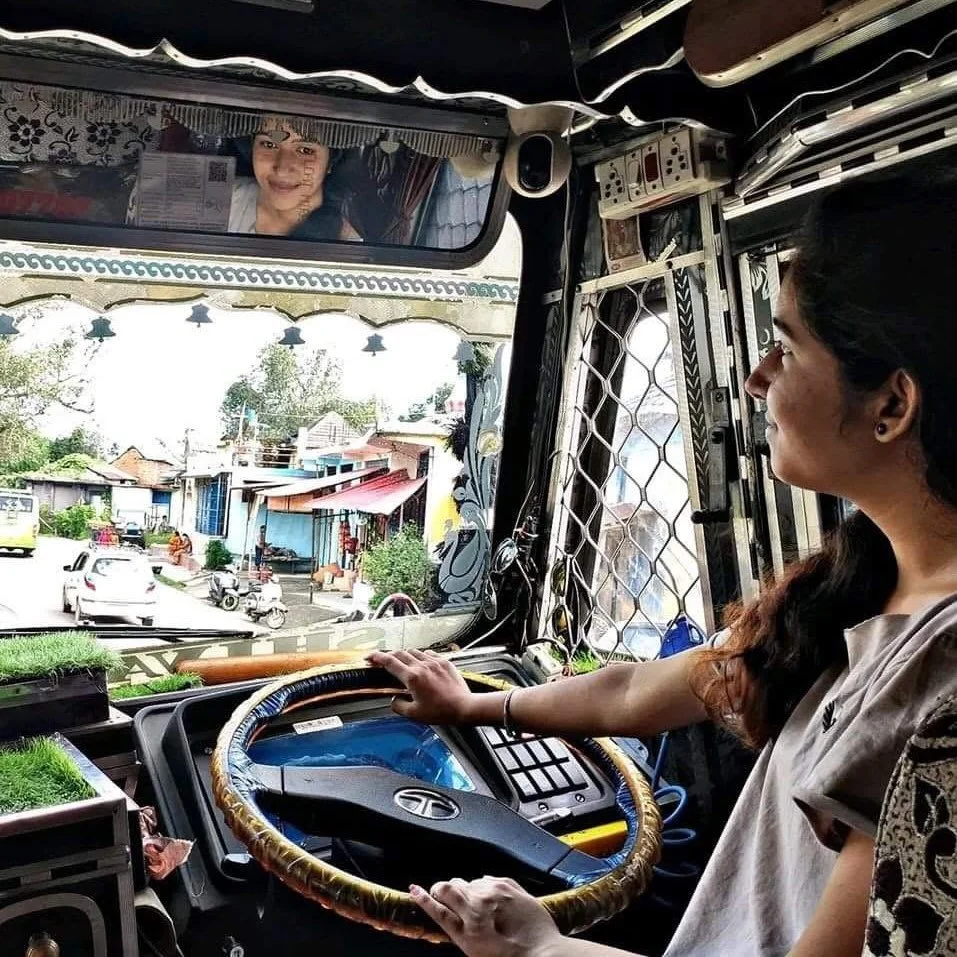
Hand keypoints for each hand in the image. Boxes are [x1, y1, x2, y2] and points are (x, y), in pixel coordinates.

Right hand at [366, 649, 475, 723]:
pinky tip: (422, 664)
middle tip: (383, 661)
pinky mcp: (445, 662)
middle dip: (389, 656)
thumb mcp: (414, 714)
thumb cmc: (440, 712)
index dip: (377, 657)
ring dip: (405, 656)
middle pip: (400, 653)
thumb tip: (394, 699)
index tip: (370, 657)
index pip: (390, 662)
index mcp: (412, 678)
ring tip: (404, 664)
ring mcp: (434, 662)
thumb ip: (398, 706)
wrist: (464, 707)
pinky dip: (421, 657)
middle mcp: (422, 666)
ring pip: (414, 652)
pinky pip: (429, 653)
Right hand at [410, 877, 562, 956]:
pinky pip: (489, 879)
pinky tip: (493, 900)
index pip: (437, 908)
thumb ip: (460, 930)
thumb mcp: (476, 950)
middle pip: (449, 887)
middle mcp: (478, 906)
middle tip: (449, 899)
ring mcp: (495, 892)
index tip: (414, 889)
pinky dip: (486, 886)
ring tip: (478, 906)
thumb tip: (450, 914)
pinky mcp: (510, 885)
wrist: (544, 953)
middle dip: (445, 891)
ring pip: (469, 881)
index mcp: (468, 929)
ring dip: (468, 890)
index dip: (423, 898)